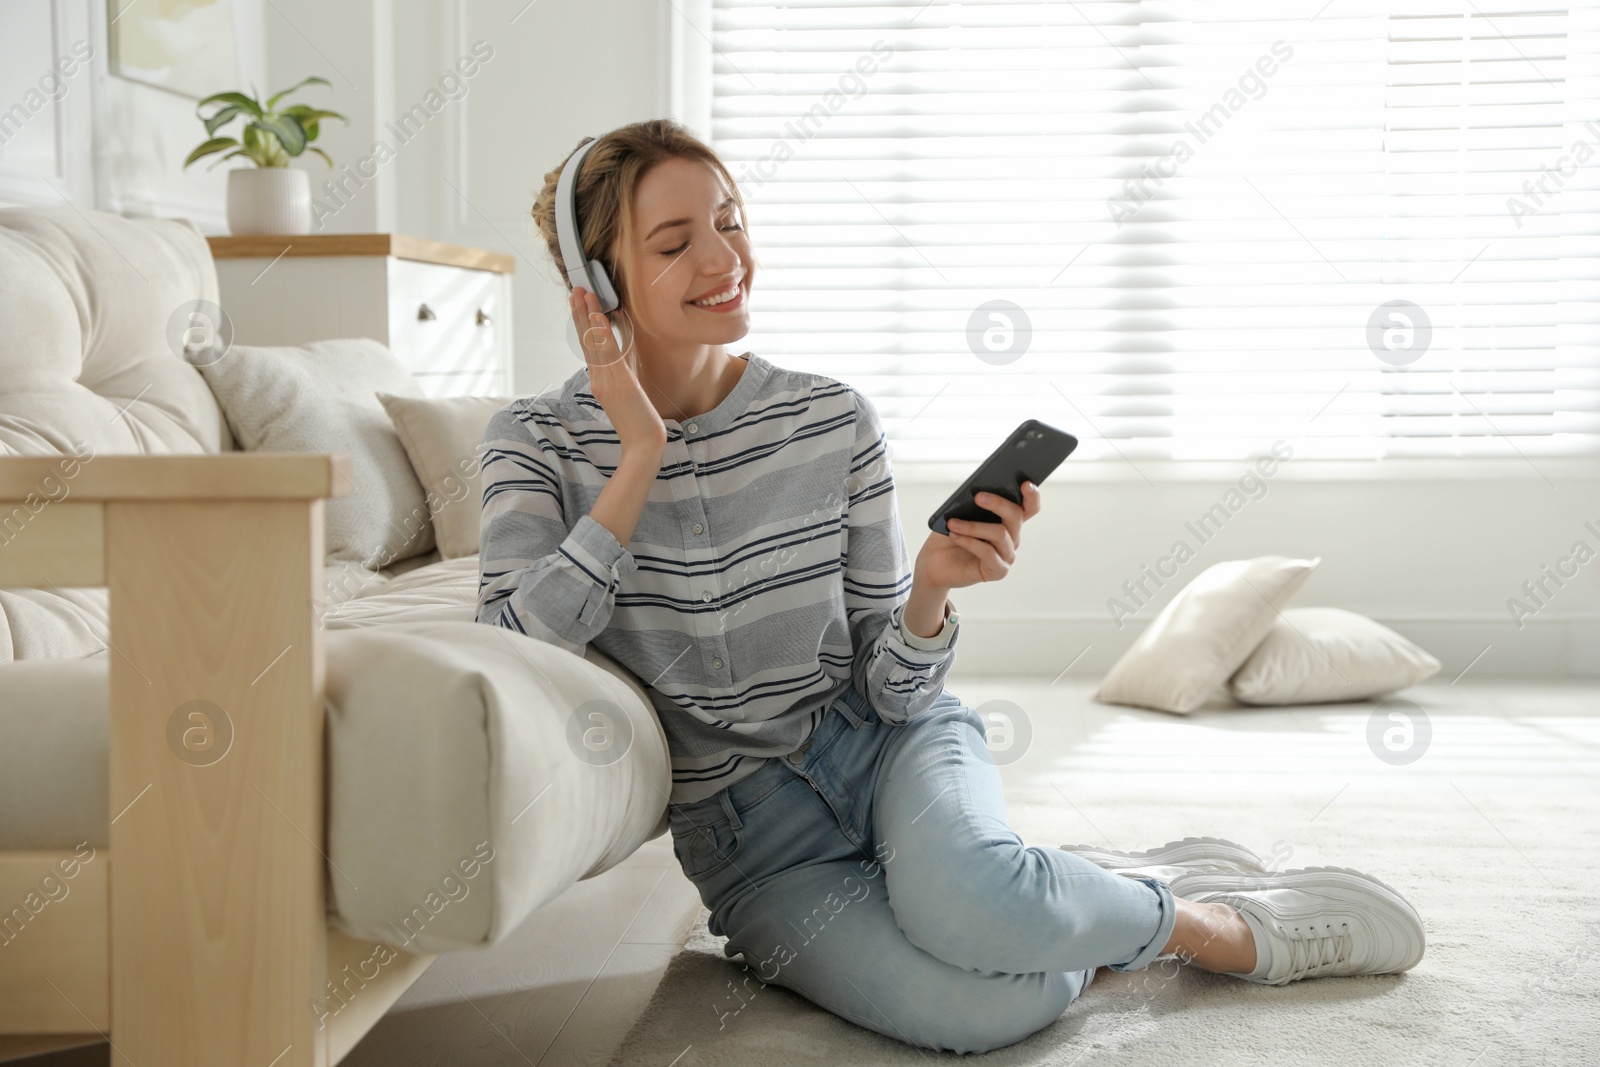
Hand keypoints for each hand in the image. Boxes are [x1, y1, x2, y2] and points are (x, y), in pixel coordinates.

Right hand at [570, 286, 666, 457]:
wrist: (643, 446)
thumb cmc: (639, 423)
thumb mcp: (629, 393)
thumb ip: (622, 373)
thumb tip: (623, 354)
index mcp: (599, 381)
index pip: (589, 347)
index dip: (583, 324)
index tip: (580, 303)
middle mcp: (598, 379)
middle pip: (585, 340)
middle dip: (580, 313)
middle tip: (574, 289)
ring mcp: (607, 380)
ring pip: (594, 342)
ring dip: (588, 315)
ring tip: (583, 293)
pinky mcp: (619, 383)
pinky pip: (609, 353)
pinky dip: (602, 333)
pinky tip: (600, 316)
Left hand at [914, 482, 1042, 590]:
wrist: (934, 562)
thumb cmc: (949, 534)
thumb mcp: (959, 514)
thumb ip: (973, 505)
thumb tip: (979, 494)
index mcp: (1007, 520)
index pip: (1028, 507)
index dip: (1032, 496)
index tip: (1026, 484)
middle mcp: (1012, 537)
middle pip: (1016, 516)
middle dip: (997, 503)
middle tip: (978, 496)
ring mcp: (1006, 555)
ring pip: (999, 533)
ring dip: (973, 526)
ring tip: (952, 522)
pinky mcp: (998, 570)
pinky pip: (988, 553)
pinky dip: (969, 542)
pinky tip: (955, 535)